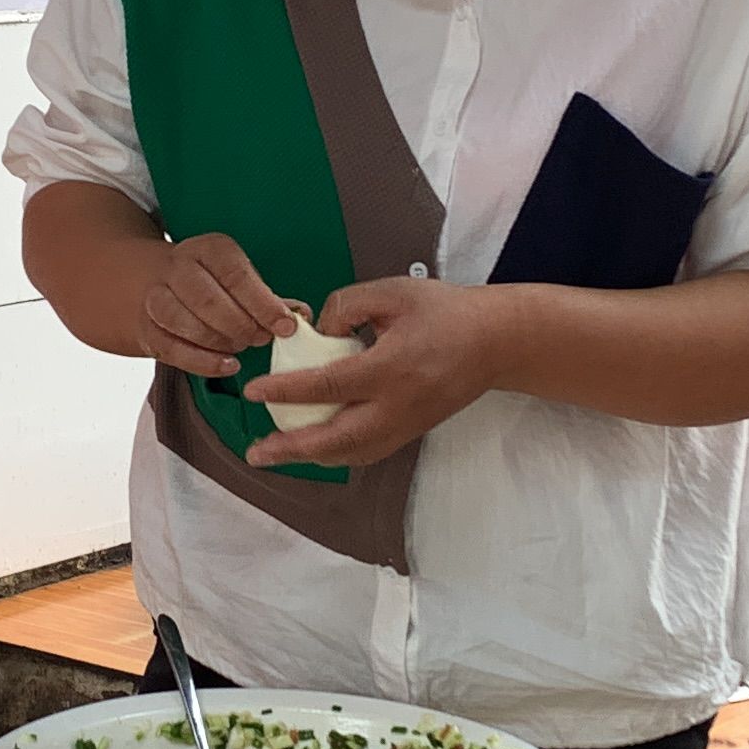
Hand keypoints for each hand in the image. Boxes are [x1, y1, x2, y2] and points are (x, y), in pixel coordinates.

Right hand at [132, 234, 295, 378]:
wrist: (152, 284)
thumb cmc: (210, 284)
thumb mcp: (239, 279)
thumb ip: (269, 299)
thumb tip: (301, 315)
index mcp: (209, 249)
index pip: (236, 275)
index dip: (263, 305)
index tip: (286, 327)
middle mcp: (179, 267)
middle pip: (208, 300)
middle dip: (241, 326)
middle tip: (260, 339)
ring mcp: (156, 296)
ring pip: (184, 322)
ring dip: (219, 341)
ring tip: (239, 347)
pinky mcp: (146, 327)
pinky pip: (171, 348)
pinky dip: (202, 361)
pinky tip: (226, 364)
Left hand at [242, 277, 507, 468]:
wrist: (495, 342)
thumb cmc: (445, 312)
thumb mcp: (393, 291)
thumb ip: (347, 304)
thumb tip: (318, 332)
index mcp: (391, 367)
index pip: (329, 385)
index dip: (287, 390)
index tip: (253, 392)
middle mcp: (397, 405)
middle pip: (336, 439)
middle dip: (291, 448)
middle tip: (255, 451)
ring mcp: (406, 425)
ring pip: (350, 453)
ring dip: (310, 456)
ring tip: (276, 453)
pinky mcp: (411, 432)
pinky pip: (367, 452)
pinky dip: (336, 453)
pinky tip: (314, 447)